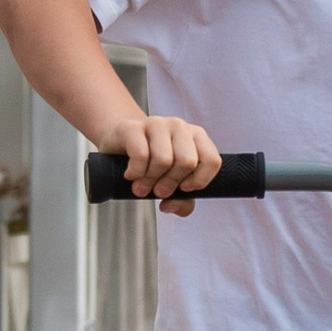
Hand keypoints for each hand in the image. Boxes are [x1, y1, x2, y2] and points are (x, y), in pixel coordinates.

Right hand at [109, 108, 224, 213]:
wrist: (119, 141)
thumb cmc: (151, 162)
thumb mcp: (171, 183)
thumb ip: (181, 201)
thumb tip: (169, 206)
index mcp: (196, 137)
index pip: (212, 160)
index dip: (199, 181)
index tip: (184, 188)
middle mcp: (180, 127)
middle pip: (187, 162)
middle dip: (171, 183)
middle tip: (158, 190)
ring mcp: (157, 124)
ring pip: (163, 159)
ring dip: (150, 180)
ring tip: (142, 186)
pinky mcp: (134, 128)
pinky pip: (140, 155)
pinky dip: (136, 172)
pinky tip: (131, 175)